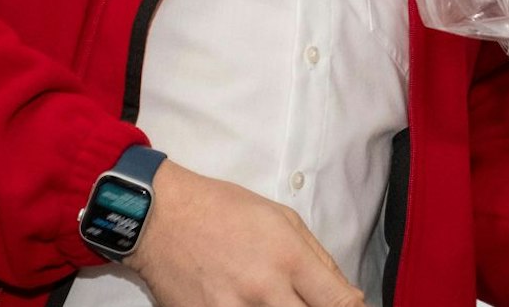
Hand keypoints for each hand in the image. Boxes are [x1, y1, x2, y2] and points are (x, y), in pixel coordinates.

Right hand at [123, 161, 363, 306]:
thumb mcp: (283, 218)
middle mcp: (263, 290)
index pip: (338, 301)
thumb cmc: (224, 210)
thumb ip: (318, 259)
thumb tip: (346, 294)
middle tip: (310, 304)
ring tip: (276, 302)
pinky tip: (249, 304)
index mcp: (288, 258)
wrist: (162, 217)